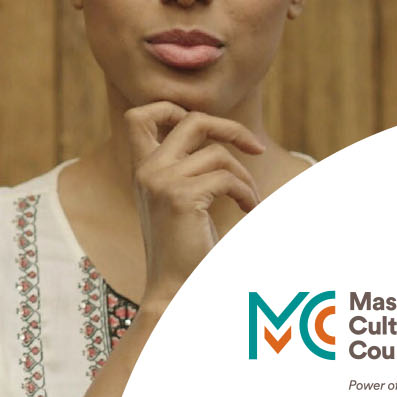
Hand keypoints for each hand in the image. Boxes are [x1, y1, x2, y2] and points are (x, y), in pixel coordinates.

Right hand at [125, 102, 264, 306]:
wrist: (175, 287)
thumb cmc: (184, 247)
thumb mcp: (179, 197)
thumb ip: (185, 165)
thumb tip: (217, 132)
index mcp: (141, 167)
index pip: (140, 114)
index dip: (173, 108)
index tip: (205, 128)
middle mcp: (146, 170)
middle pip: (191, 120)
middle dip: (231, 128)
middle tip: (256, 148)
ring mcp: (160, 181)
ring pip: (219, 154)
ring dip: (245, 176)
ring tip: (250, 201)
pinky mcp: (181, 197)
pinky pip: (227, 179)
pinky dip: (247, 193)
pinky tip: (249, 210)